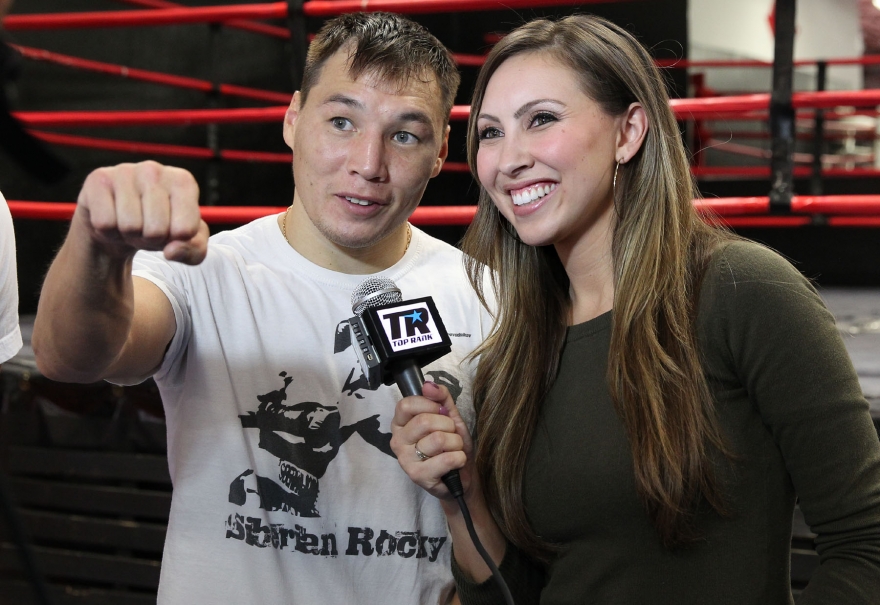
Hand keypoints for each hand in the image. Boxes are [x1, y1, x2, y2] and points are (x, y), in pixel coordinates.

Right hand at [75, 160, 207, 263]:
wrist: (119, 224)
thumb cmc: (160, 230)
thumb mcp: (187, 244)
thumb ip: (194, 251)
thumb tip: (172, 251)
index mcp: (183, 182)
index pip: (185, 230)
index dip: (176, 241)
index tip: (171, 230)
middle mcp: (155, 170)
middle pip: (156, 230)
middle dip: (151, 239)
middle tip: (146, 229)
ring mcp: (125, 171)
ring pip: (130, 226)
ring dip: (129, 235)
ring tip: (131, 224)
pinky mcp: (98, 179)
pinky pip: (104, 223)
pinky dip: (108, 231)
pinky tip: (113, 219)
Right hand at [390, 381, 475, 499]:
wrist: (462, 476)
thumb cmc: (451, 444)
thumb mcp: (450, 416)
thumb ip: (441, 397)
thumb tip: (428, 384)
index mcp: (400, 423)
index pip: (406, 404)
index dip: (429, 405)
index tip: (440, 412)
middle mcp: (397, 441)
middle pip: (423, 421)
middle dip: (448, 425)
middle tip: (450, 435)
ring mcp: (405, 460)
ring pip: (438, 439)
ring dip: (455, 442)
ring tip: (453, 449)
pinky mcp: (417, 476)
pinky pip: (446, 458)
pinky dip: (459, 458)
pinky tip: (455, 462)